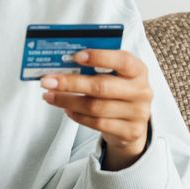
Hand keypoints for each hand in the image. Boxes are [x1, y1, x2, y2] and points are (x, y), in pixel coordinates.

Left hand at [39, 49, 153, 170]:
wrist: (133, 124)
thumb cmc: (118, 92)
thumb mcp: (115, 76)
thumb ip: (96, 68)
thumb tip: (63, 62)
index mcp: (138, 70)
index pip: (122, 60)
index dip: (99, 57)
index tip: (75, 56)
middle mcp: (141, 91)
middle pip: (102, 86)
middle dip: (71, 83)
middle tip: (48, 81)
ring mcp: (137, 113)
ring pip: (95, 107)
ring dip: (68, 101)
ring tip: (50, 96)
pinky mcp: (129, 131)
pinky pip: (97, 124)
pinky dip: (78, 116)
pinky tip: (66, 109)